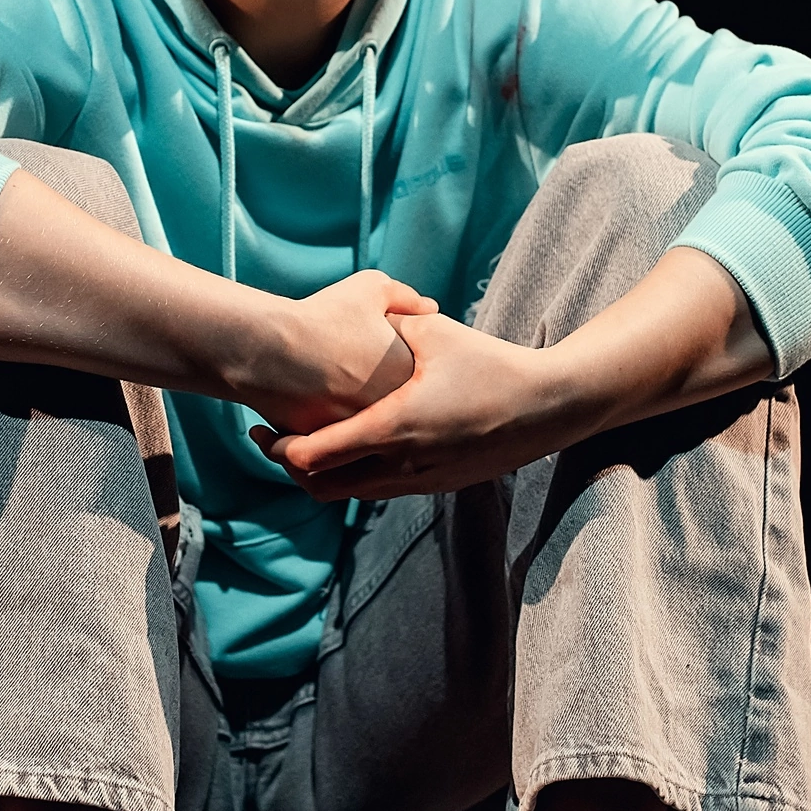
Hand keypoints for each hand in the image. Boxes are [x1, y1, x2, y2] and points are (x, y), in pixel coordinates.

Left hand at [252, 247, 774, 498]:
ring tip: (302, 447)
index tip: (263, 433)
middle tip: (269, 443)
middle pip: (325, 487)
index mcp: (395, 427)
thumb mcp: (435, 332)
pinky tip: (350, 450)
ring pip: (353, 496)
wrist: (547, 407)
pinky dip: (356, 478)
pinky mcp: (437, 486)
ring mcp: (421, 482)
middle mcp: (403, 464)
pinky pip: (381, 492)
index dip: (283, 450)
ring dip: (324, 477)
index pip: (320, 455)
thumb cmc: (492, 363)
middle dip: (292, 470)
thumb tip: (355, 314)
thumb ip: (388, 324)